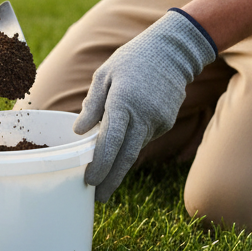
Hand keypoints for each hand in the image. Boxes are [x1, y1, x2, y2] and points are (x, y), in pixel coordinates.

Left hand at [73, 10, 216, 201]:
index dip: (100, 164)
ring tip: (102, 179)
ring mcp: (158, 121)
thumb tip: (79, 132)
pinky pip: (143, 138)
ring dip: (118, 164)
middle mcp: (143, 116)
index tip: (90, 181)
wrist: (172, 51)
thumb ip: (92, 105)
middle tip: (98, 199)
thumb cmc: (131, 60)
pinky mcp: (166, 123)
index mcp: (123, 103)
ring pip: (134, 149)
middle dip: (111, 180)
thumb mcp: (104, 75)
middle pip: (126, 156)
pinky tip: (121, 142)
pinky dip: (130, 144)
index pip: (111, 141)